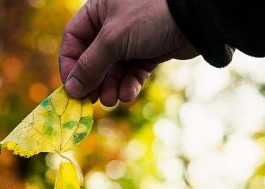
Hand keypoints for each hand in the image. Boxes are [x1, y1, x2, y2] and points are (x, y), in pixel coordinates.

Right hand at [60, 0, 197, 105]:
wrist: (195, 18)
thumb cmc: (150, 16)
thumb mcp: (113, 40)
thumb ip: (89, 66)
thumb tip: (70, 89)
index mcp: (99, 10)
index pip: (73, 40)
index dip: (69, 65)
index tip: (71, 88)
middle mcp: (113, 23)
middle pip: (93, 58)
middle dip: (94, 81)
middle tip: (92, 101)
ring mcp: (132, 38)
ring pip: (113, 69)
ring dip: (111, 87)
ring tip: (113, 100)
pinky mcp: (150, 51)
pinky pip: (132, 72)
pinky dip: (129, 84)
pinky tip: (129, 94)